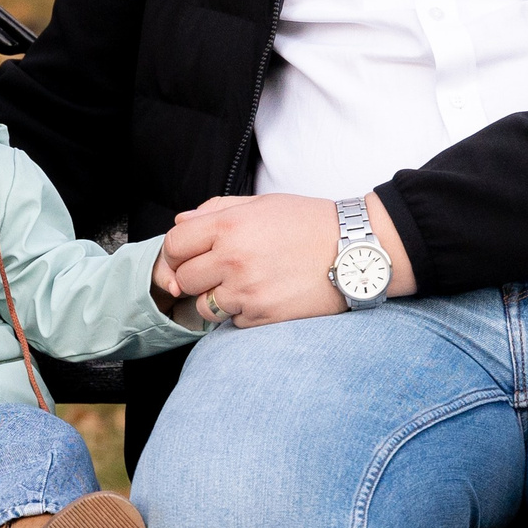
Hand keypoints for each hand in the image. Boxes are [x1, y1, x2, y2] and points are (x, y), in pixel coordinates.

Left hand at [156, 192, 410, 328]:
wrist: (355, 250)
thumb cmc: (308, 223)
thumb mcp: (261, 204)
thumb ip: (214, 210)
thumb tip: (180, 224)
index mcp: (229, 225)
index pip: (174, 245)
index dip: (173, 256)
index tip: (181, 261)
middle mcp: (233, 258)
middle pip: (183, 280)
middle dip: (194, 278)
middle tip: (216, 274)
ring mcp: (247, 291)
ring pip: (204, 307)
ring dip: (217, 300)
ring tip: (244, 286)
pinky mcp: (264, 316)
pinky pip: (233, 322)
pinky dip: (243, 314)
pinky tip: (266, 297)